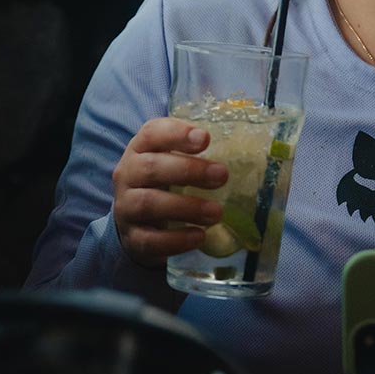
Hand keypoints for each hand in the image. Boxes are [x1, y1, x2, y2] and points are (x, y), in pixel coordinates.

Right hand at [112, 117, 228, 266]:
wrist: (137, 223)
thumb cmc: (163, 184)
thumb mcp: (173, 162)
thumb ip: (198, 154)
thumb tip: (249, 153)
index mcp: (140, 149)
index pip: (152, 133)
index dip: (176, 134)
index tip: (205, 138)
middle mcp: (128, 175)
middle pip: (150, 168)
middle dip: (188, 170)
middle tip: (222, 175)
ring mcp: (126, 208)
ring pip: (148, 203)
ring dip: (186, 207)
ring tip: (216, 212)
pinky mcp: (133, 238)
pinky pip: (149, 240)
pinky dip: (176, 240)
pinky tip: (199, 237)